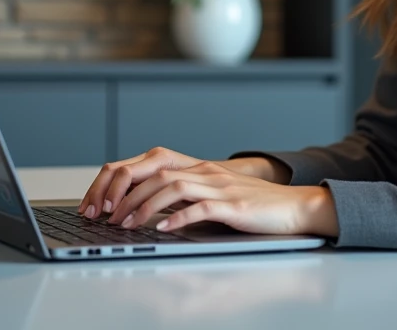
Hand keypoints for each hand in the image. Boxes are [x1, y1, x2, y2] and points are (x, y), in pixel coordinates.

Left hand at [79, 147, 286, 218]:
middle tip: (108, 217)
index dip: (124, 182)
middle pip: (156, 175)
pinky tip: (163, 228)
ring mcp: (219, 187)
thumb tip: (152, 209)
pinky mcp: (233, 205)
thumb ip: (186, 197)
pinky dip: (178, 217)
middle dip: (126, 196)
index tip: (104, 203)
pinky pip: (201, 208)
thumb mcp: (213, 196)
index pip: (151, 167)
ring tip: (128, 223)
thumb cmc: (252, 205)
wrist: (291, 206)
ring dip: (145, 206)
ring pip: (173, 188)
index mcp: (198, 169)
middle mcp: (205, 173)